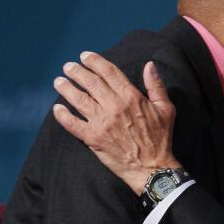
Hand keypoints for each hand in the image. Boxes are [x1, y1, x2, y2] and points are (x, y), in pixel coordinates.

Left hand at [52, 53, 180, 193]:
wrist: (152, 168)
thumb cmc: (160, 138)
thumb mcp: (166, 109)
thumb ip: (156, 85)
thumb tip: (149, 65)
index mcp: (131, 97)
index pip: (109, 72)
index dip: (95, 61)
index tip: (85, 56)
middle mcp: (114, 106)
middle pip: (90, 82)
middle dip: (76, 71)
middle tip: (68, 67)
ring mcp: (101, 123)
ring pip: (78, 99)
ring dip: (66, 88)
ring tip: (58, 82)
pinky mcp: (93, 138)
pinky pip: (72, 124)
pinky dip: (62, 115)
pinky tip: (57, 108)